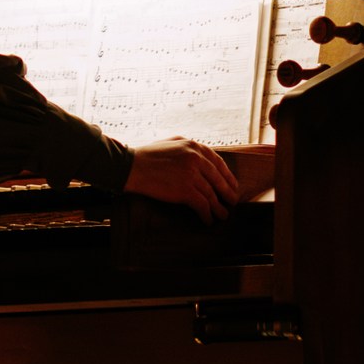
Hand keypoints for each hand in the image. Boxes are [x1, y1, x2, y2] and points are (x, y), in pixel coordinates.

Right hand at [122, 137, 237, 222]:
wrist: (131, 166)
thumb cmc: (147, 156)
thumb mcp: (171, 143)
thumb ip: (188, 148)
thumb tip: (200, 156)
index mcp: (194, 146)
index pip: (218, 162)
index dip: (228, 176)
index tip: (232, 185)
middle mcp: (196, 159)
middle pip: (218, 179)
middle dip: (228, 193)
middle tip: (233, 202)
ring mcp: (191, 175)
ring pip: (212, 195)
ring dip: (219, 208)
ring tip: (223, 215)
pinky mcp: (185, 190)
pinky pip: (202, 205)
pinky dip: (207, 214)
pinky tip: (208, 220)